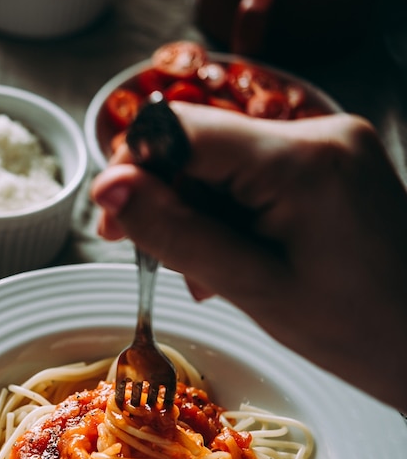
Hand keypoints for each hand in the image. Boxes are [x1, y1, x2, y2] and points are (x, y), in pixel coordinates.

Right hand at [91, 102, 406, 412]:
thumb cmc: (352, 329)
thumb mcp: (250, 286)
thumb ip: (173, 231)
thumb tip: (105, 187)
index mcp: (300, 160)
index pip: (182, 129)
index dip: (133, 168)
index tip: (112, 224)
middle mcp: (320, 132)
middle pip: (201, 144)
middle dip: (168, 200)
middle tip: (157, 260)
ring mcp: (331, 141)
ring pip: (223, 159)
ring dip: (198, 211)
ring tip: (207, 273)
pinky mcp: (332, 158)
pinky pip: (255, 169)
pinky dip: (231, 210)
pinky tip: (234, 253)